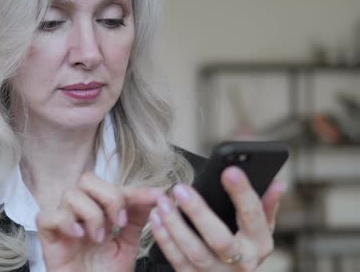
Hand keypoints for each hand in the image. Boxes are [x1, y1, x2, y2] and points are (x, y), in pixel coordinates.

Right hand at [36, 172, 160, 271]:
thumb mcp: (126, 247)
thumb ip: (135, 222)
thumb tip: (154, 197)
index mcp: (100, 213)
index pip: (115, 188)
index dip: (136, 191)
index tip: (157, 197)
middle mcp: (80, 213)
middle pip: (87, 179)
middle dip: (109, 196)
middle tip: (119, 222)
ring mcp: (63, 223)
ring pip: (70, 194)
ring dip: (91, 213)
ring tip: (99, 238)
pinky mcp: (48, 237)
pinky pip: (47, 216)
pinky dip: (65, 222)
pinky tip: (78, 235)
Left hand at [150, 166, 286, 271]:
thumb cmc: (243, 245)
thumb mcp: (259, 228)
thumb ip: (265, 205)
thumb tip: (278, 183)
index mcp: (260, 244)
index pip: (253, 215)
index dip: (242, 193)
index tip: (229, 171)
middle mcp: (243, 263)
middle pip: (220, 239)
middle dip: (199, 213)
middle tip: (180, 188)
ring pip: (195, 252)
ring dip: (175, 226)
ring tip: (163, 202)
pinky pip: (177, 261)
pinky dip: (164, 239)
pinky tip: (155, 219)